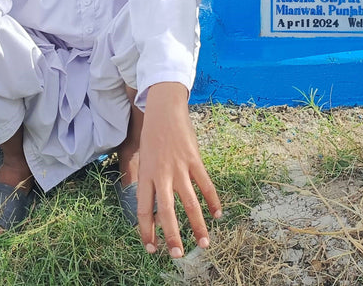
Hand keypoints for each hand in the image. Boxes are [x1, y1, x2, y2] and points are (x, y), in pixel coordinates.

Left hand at [136, 83, 221, 258]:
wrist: (163, 109)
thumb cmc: (152, 136)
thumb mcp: (144, 159)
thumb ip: (150, 183)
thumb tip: (157, 210)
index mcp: (146, 175)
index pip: (144, 211)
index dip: (147, 232)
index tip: (152, 249)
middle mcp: (161, 174)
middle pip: (167, 211)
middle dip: (172, 236)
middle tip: (178, 255)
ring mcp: (179, 167)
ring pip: (189, 202)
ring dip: (197, 224)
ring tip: (204, 243)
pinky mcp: (194, 159)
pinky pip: (205, 184)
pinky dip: (212, 200)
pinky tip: (218, 214)